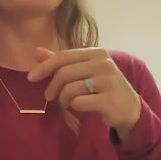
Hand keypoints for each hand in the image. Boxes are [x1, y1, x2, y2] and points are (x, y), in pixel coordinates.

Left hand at [28, 47, 142, 137]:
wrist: (129, 108)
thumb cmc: (104, 87)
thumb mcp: (85, 71)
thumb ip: (62, 62)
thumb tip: (36, 51)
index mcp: (97, 53)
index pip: (64, 56)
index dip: (45, 66)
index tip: (31, 77)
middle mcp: (104, 63)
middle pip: (64, 73)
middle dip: (52, 87)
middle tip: (49, 97)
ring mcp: (108, 81)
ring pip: (70, 89)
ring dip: (63, 99)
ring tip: (68, 103)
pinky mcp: (109, 99)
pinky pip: (78, 102)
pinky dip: (75, 107)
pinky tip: (81, 107)